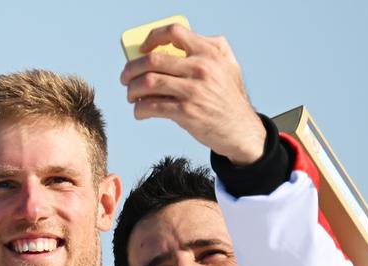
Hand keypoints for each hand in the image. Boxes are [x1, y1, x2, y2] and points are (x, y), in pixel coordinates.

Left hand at [119, 24, 264, 164]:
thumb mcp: (228, 65)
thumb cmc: (229, 98)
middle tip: (126, 77)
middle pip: (152, 60)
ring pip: (147, 82)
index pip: (174, 32)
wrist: (240, 130)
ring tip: (131, 95)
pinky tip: (140, 111)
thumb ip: (208, 49)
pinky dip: (139, 109)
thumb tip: (173, 45)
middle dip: (131, 69)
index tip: (142, 49)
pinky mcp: (186, 112)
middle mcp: (201, 68)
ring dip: (132, 90)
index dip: (152, 38)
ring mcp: (193, 90)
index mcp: (210, 52)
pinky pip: (152, 106)